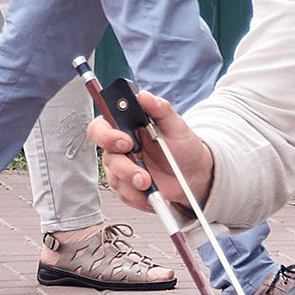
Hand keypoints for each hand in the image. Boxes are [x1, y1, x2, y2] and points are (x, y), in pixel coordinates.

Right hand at [89, 88, 215, 213]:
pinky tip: (153, 194)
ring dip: (133, 184)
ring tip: (151, 185)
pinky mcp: (127, 187)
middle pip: (106, 157)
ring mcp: (122, 168)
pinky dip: (139, 198)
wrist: (194, 173)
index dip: (106, 135)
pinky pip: (125, 195)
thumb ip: (159, 108)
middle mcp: (119, 147)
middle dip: (124, 168)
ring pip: (115, 179)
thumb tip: (144, 96)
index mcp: (125, 126)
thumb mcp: (176, 124)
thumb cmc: (183, 146)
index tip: (126, 142)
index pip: (100, 127)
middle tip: (143, 174)